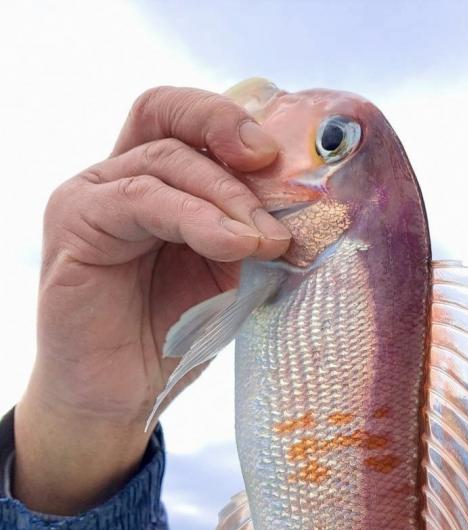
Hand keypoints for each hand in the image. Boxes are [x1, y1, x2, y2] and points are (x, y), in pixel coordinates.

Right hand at [14, 86, 289, 513]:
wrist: (121, 400)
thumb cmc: (174, 339)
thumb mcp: (229, 275)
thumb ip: (254, 233)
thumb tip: (314, 208)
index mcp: (156, 183)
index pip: (189, 121)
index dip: (235, 121)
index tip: (286, 155)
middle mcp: (118, 177)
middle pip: (168, 114)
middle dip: (230, 133)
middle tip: (280, 174)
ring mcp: (92, 197)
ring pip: (165, 158)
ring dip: (229, 196)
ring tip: (266, 240)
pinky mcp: (76, 224)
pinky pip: (140, 198)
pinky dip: (196, 217)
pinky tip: (235, 246)